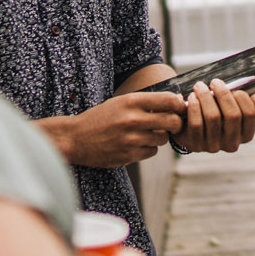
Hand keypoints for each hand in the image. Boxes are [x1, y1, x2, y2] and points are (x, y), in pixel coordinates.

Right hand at [42, 93, 185, 167]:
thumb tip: (177, 101)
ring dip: (160, 137)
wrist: (75, 138)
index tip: (179, 107)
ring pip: (163, 139)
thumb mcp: (121, 102)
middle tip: (171, 124)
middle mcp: (133, 119)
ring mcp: (131, 138)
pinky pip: (152, 152)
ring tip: (147, 134)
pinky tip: (136, 144)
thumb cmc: (101, 118)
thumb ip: (146, 102)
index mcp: (131, 101)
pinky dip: (148, 149)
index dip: (179, 104)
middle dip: (175, 123)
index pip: (169, 100)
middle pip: (172, 121)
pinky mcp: (128, 155)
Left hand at [175, 81, 254, 153]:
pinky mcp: (195, 146)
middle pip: (232, 115)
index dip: (243, 97)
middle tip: (214, 82)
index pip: (250, 114)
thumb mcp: (232, 106)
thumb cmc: (216, 112)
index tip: (233, 87)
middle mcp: (232, 144)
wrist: (189, 126)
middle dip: (223, 94)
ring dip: (206, 97)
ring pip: (213, 118)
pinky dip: (194, 108)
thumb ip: (248, 102)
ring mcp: (213, 146)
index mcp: (245, 134)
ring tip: (200, 87)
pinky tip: (191, 98)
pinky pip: (196, 124)